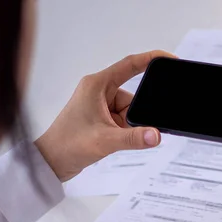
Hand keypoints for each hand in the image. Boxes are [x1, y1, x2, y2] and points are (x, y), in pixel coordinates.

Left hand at [34, 50, 175, 181]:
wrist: (51, 162)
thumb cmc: (67, 145)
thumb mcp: (105, 141)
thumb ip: (134, 138)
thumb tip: (156, 135)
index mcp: (97, 85)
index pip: (130, 65)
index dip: (151, 59)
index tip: (170, 59)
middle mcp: (99, 91)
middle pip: (134, 96)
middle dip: (135, 115)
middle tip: (123, 130)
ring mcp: (101, 104)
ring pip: (131, 111)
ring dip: (128, 127)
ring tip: (112, 138)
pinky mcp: (103, 117)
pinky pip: (125, 120)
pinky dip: (125, 131)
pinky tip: (114, 140)